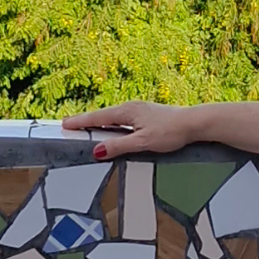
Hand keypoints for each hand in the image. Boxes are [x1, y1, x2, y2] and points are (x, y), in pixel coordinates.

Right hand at [61, 101, 200, 159]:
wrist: (194, 123)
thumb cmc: (170, 132)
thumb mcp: (142, 142)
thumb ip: (119, 146)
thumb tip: (97, 151)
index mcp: (126, 112)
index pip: (97, 118)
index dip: (80, 122)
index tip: (64, 123)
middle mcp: (130, 108)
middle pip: (102, 116)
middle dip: (85, 121)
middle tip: (69, 125)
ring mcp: (138, 110)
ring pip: (112, 117)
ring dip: (98, 122)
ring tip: (85, 128)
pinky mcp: (146, 115)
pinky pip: (121, 119)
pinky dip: (110, 124)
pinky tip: (112, 129)